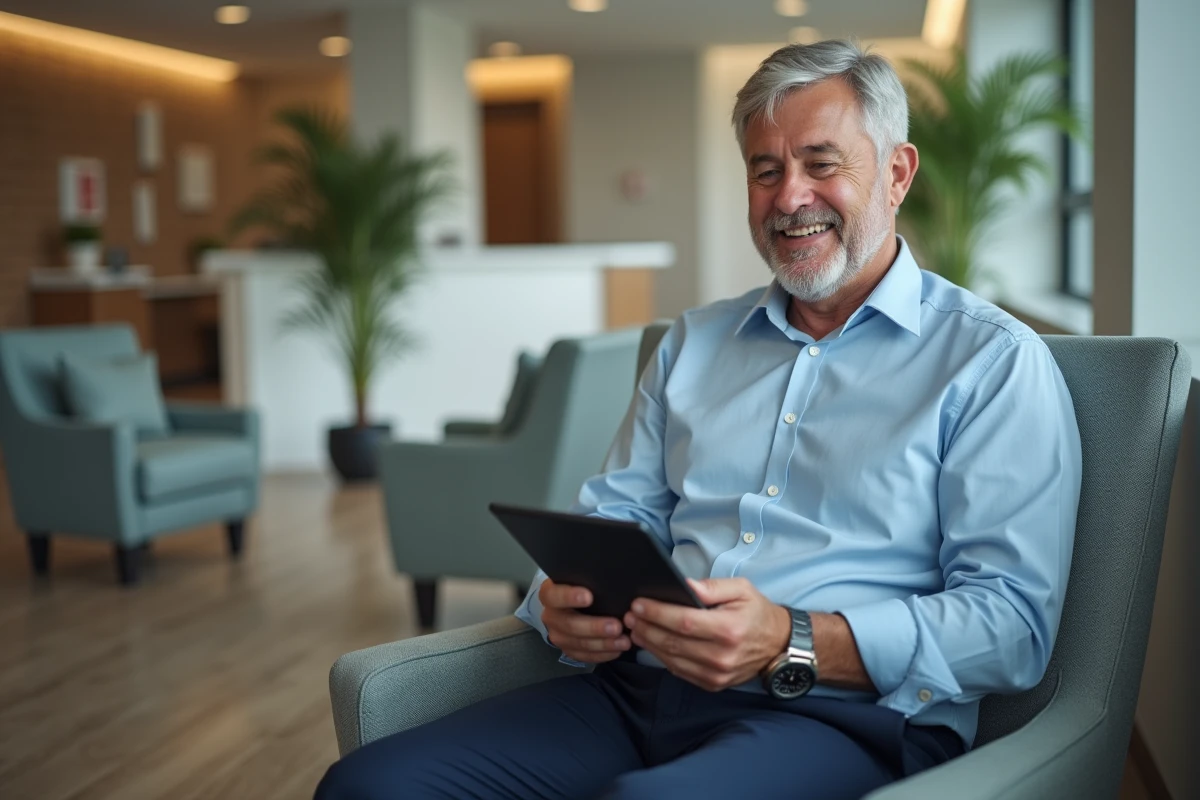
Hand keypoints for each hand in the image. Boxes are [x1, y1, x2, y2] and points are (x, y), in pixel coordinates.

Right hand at [539, 579, 630, 663]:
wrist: (570, 604)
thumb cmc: (580, 587)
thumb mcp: (580, 579)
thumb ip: (589, 580)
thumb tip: (612, 580)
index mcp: (549, 595)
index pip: (554, 596)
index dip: (569, 597)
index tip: (589, 597)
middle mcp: (550, 616)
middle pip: (569, 624)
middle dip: (594, 627)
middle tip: (616, 626)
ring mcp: (558, 636)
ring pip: (579, 643)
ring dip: (603, 644)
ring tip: (624, 641)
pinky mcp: (568, 650)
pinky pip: (585, 656)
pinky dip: (603, 654)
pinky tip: (617, 650)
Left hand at [624, 577, 789, 691]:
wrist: (778, 645)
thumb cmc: (757, 613)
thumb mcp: (741, 589)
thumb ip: (712, 587)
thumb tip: (684, 584)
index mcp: (729, 629)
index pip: (683, 621)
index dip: (657, 613)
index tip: (638, 604)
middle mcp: (722, 656)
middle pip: (673, 642)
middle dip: (646, 627)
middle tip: (629, 615)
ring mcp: (717, 674)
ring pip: (672, 659)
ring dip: (649, 644)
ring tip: (635, 628)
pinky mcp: (713, 684)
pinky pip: (680, 671)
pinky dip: (662, 658)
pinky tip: (652, 644)